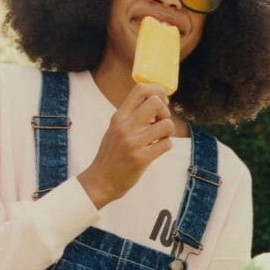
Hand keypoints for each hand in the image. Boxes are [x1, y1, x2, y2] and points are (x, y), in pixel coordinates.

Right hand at [78, 84, 175, 207]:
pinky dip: (166, 145)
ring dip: (168, 131)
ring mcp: (133, 142)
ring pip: (166, 124)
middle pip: (156, 102)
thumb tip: (157, 102)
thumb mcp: (116, 129)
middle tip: (160, 123)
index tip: (161, 102)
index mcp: (119, 116)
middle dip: (165, 111)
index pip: (140, 89)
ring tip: (160, 138)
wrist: (101, 180)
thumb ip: (132, 115)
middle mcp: (125, 126)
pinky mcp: (141, 158)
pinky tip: (157, 149)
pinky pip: (166, 144)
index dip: (158, 91)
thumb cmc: (112, 154)